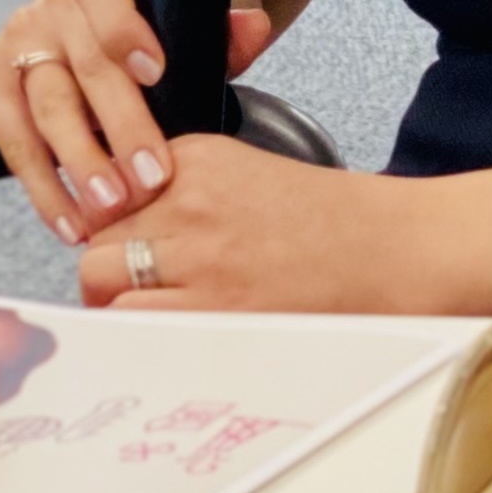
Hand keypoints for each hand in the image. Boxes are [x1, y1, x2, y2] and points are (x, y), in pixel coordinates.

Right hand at [0, 0, 272, 248]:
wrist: (97, 14)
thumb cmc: (151, 28)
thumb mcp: (187, 22)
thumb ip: (222, 32)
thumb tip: (253, 28)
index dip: (126, 34)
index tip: (154, 73)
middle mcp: (50, 9)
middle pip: (81, 69)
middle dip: (116, 128)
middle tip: (148, 180)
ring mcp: (17, 47)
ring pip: (41, 110)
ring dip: (74, 166)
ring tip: (107, 213)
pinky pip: (12, 141)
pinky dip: (41, 188)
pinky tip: (70, 224)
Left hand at [81, 135, 415, 311]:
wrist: (396, 252)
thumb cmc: (339, 224)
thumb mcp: (255, 175)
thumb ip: (192, 190)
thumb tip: (137, 226)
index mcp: (200, 159)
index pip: (111, 185)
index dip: (115, 221)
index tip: (132, 241)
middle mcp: (188, 201)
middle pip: (95, 230)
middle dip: (108, 260)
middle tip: (138, 283)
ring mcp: (196, 257)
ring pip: (100, 278)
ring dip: (116, 298)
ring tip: (153, 312)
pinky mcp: (210, 310)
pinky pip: (134, 323)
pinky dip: (138, 332)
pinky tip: (170, 334)